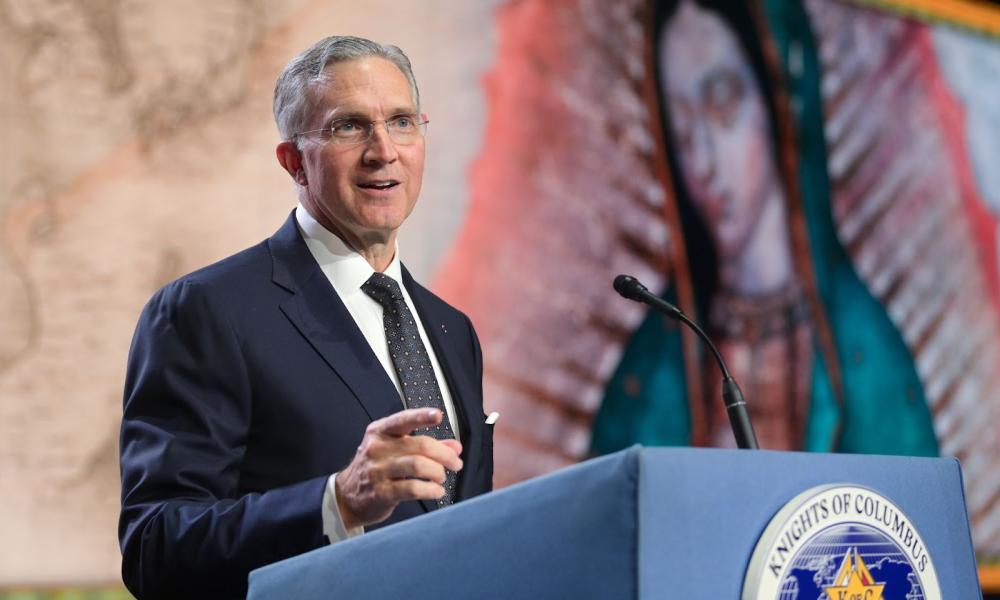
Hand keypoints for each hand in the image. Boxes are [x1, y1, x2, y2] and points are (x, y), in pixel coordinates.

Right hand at [335, 408, 462, 529]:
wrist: (346, 496)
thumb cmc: (375, 468)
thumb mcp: (395, 450)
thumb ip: (426, 446)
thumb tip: (455, 446)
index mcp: (380, 432)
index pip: (403, 420)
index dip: (422, 416)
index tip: (438, 415)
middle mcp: (377, 448)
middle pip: (419, 445)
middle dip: (444, 454)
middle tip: (455, 462)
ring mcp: (378, 470)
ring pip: (417, 465)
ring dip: (437, 472)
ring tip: (442, 477)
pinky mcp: (381, 492)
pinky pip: (412, 489)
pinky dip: (430, 490)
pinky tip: (436, 491)